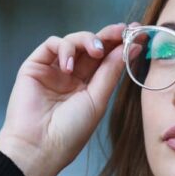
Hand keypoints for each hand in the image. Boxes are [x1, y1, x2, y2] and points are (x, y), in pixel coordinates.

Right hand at [0, 22, 139, 175]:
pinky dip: (64, 48)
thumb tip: (129, 48)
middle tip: (122, 30)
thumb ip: (111, 72)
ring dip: (87, 40)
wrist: (39, 146)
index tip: (139, 34)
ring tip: (95, 51)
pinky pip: (52, 44)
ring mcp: (53, 70)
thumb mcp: (98, 100)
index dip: (121, 46)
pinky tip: (68, 67)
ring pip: (73, 41)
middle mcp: (72, 76)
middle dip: (108, 36)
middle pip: (91, 47)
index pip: (106, 60)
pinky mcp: (35, 66)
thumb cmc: (70, 131)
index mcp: (89, 87)